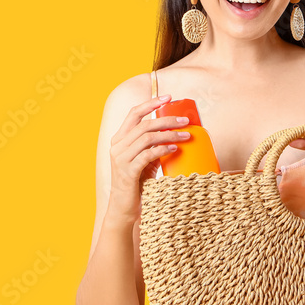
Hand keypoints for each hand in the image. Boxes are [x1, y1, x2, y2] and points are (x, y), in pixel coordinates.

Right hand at [107, 94, 190, 222]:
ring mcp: (121, 158)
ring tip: (186, 136)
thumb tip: (175, 133)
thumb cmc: (136, 183)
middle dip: (167, 120)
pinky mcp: (128, 171)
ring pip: (147, 137)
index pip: (134, 114)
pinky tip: (175, 148)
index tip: (168, 97)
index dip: (151, 103)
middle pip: (144, 124)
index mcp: (120, 139)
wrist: (123, 207)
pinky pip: (148, 155)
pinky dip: (163, 149)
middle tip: (185, 121)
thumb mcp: (144, 160)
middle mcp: (117, 145)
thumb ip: (153, 146)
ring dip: (169, 134)